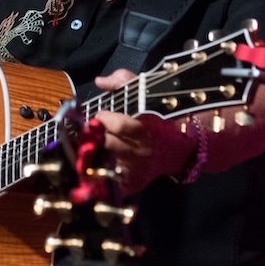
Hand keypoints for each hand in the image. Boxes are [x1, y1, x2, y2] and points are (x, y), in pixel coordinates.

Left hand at [91, 70, 195, 194]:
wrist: (178, 149)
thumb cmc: (157, 120)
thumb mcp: (145, 94)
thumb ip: (123, 82)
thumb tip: (100, 81)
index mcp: (144, 127)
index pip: (120, 126)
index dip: (104, 119)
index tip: (99, 115)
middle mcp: (139, 150)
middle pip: (107, 144)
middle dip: (93, 136)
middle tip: (88, 131)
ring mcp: (135, 169)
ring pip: (104, 163)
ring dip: (90, 155)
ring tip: (86, 147)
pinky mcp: (131, 184)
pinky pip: (108, 184)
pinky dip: (97, 176)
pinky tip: (92, 167)